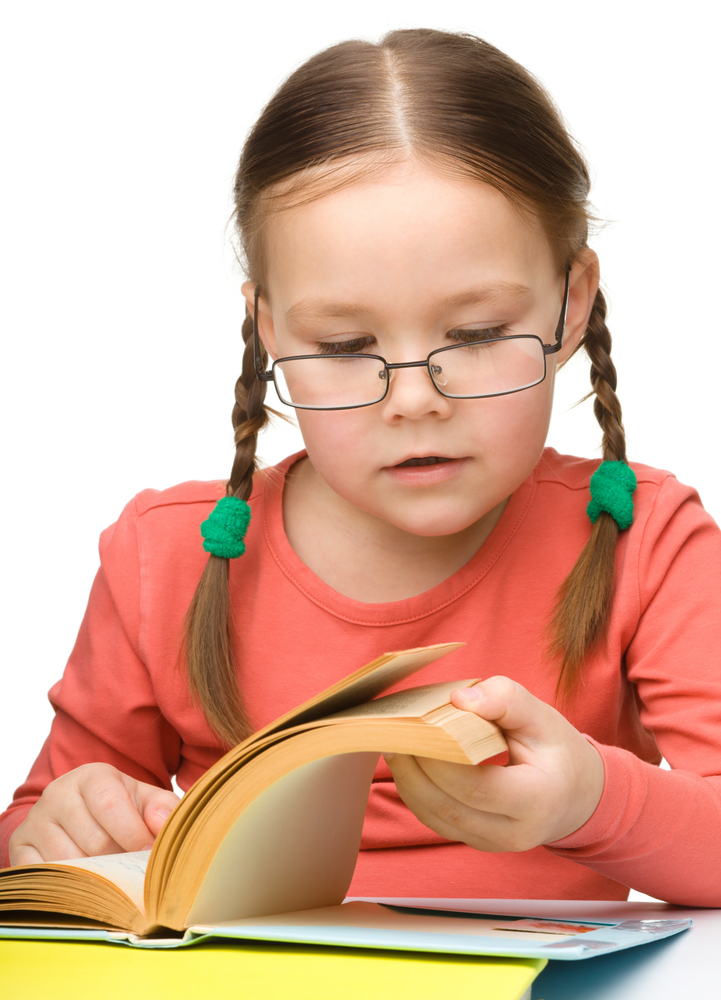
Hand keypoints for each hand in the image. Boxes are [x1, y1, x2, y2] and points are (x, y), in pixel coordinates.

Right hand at [9, 763, 180, 865]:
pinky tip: (84, 880)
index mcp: (91, 776)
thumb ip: (162, 809)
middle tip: (131, 866)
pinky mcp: (20, 847)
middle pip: (93, 841)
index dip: (134, 834)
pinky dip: (69, 885)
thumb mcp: (145, 801)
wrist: (81, 814)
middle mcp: (58, 794)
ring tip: (110, 871)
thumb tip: (163, 825)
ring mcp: (35, 821)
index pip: (109, 805)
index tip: (149, 853)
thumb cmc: (121, 809)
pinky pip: (46, 877)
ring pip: (70, 863)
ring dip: (97, 876)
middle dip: (119, 859)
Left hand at [384, 676, 604, 851]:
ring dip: (408, 781)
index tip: (420, 726)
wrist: (576, 796)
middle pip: (447, 807)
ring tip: (395, 743)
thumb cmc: (557, 751)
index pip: (476, 787)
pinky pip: (436, 820)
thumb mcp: (543, 716)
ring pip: (435, 818)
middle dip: (414, 769)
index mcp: (536, 800)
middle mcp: (513, 833)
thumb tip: (459, 699)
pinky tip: (408, 762)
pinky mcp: (475, 842)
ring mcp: (492, 844)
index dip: (440, 760)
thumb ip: (505, 700)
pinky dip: (416, 791)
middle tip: (395, 732)